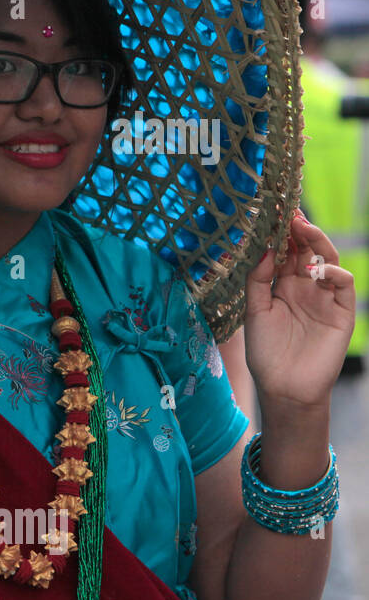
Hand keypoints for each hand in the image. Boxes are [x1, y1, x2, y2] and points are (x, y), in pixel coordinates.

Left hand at [244, 210, 354, 408]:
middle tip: (288, 212)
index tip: (272, 213)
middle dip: (299, 230)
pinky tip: (317, 269)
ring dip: (317, 242)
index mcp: (283, 285)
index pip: (285, 252)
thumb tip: (267, 248)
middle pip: (307, 251)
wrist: (284, 386)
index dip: (281, 234)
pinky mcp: (342, 311)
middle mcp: (305, 287)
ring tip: (302, 227)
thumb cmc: (266, 351)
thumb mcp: (255, 311)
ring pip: (328, 260)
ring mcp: (325, 297)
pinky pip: (344, 284)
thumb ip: (258, 280)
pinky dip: (334, 272)